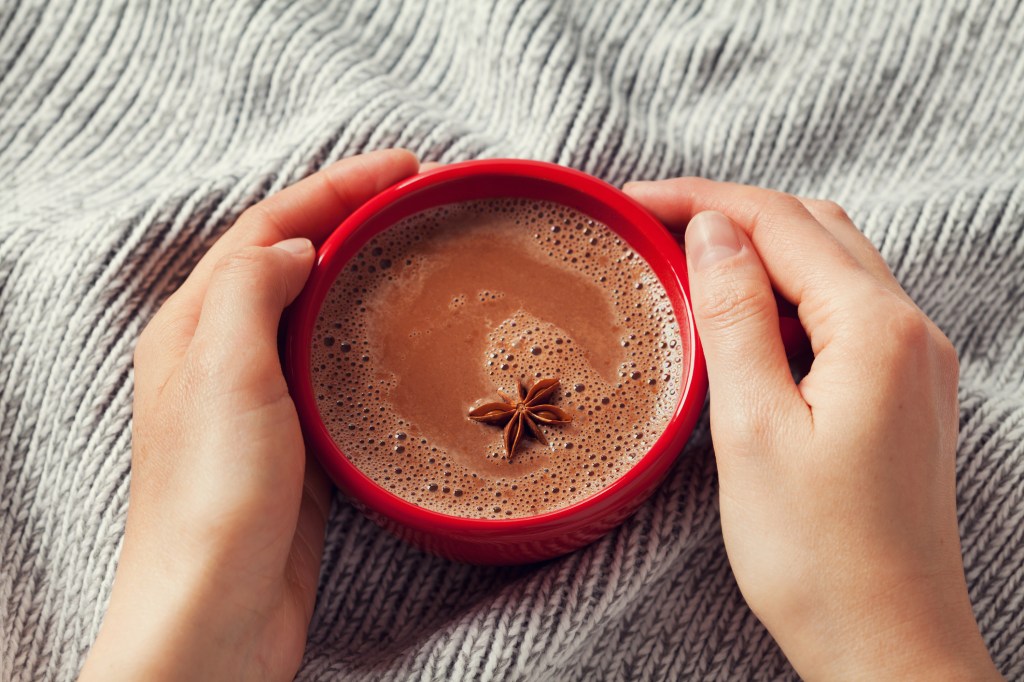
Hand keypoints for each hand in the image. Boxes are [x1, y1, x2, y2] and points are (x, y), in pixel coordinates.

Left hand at [80, 150, 420, 680]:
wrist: (216, 612)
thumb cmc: (212, 499)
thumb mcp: (223, 372)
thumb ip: (250, 290)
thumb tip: (293, 242)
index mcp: (194, 325)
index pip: (266, 226)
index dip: (335, 188)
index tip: (401, 169)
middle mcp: (220, 353)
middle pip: (288, 258)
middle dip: (349, 215)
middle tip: (415, 197)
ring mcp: (258, 397)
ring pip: (312, 308)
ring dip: (359, 269)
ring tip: (413, 248)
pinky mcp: (295, 440)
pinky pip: (330, 363)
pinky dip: (364, 332)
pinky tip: (398, 336)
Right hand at [624, 179, 1000, 680]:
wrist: (887, 643)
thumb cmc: (819, 556)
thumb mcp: (754, 428)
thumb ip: (735, 315)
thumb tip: (712, 231)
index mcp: (876, 329)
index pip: (780, 221)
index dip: (700, 200)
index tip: (632, 204)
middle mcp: (910, 330)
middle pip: (813, 227)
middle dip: (730, 211)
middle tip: (651, 225)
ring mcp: (912, 360)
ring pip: (830, 264)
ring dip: (758, 250)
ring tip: (685, 264)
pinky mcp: (900, 390)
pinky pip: (841, 311)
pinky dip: (785, 296)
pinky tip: (741, 322)